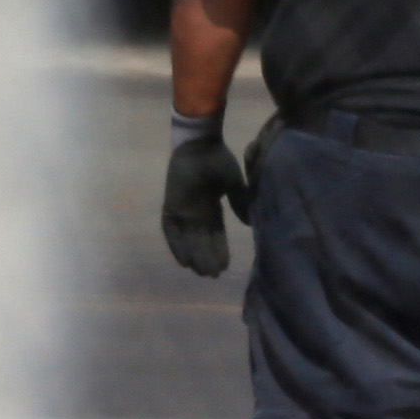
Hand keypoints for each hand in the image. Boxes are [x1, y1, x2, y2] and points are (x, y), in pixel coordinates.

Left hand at [161, 136, 250, 277]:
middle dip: (207, 257)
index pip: (216, 234)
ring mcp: (182, 210)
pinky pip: (171, 230)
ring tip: (202, 272)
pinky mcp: (171, 206)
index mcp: (211, 207)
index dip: (220, 250)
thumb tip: (248, 223)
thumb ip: (239, 201)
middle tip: (213, 275)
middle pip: (201, 241)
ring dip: (194, 255)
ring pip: (188, 240)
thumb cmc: (216, 159)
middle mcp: (196, 212)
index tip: (225, 267)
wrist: (198, 144)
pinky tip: (184, 260)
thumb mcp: (232, 183)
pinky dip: (176, 245)